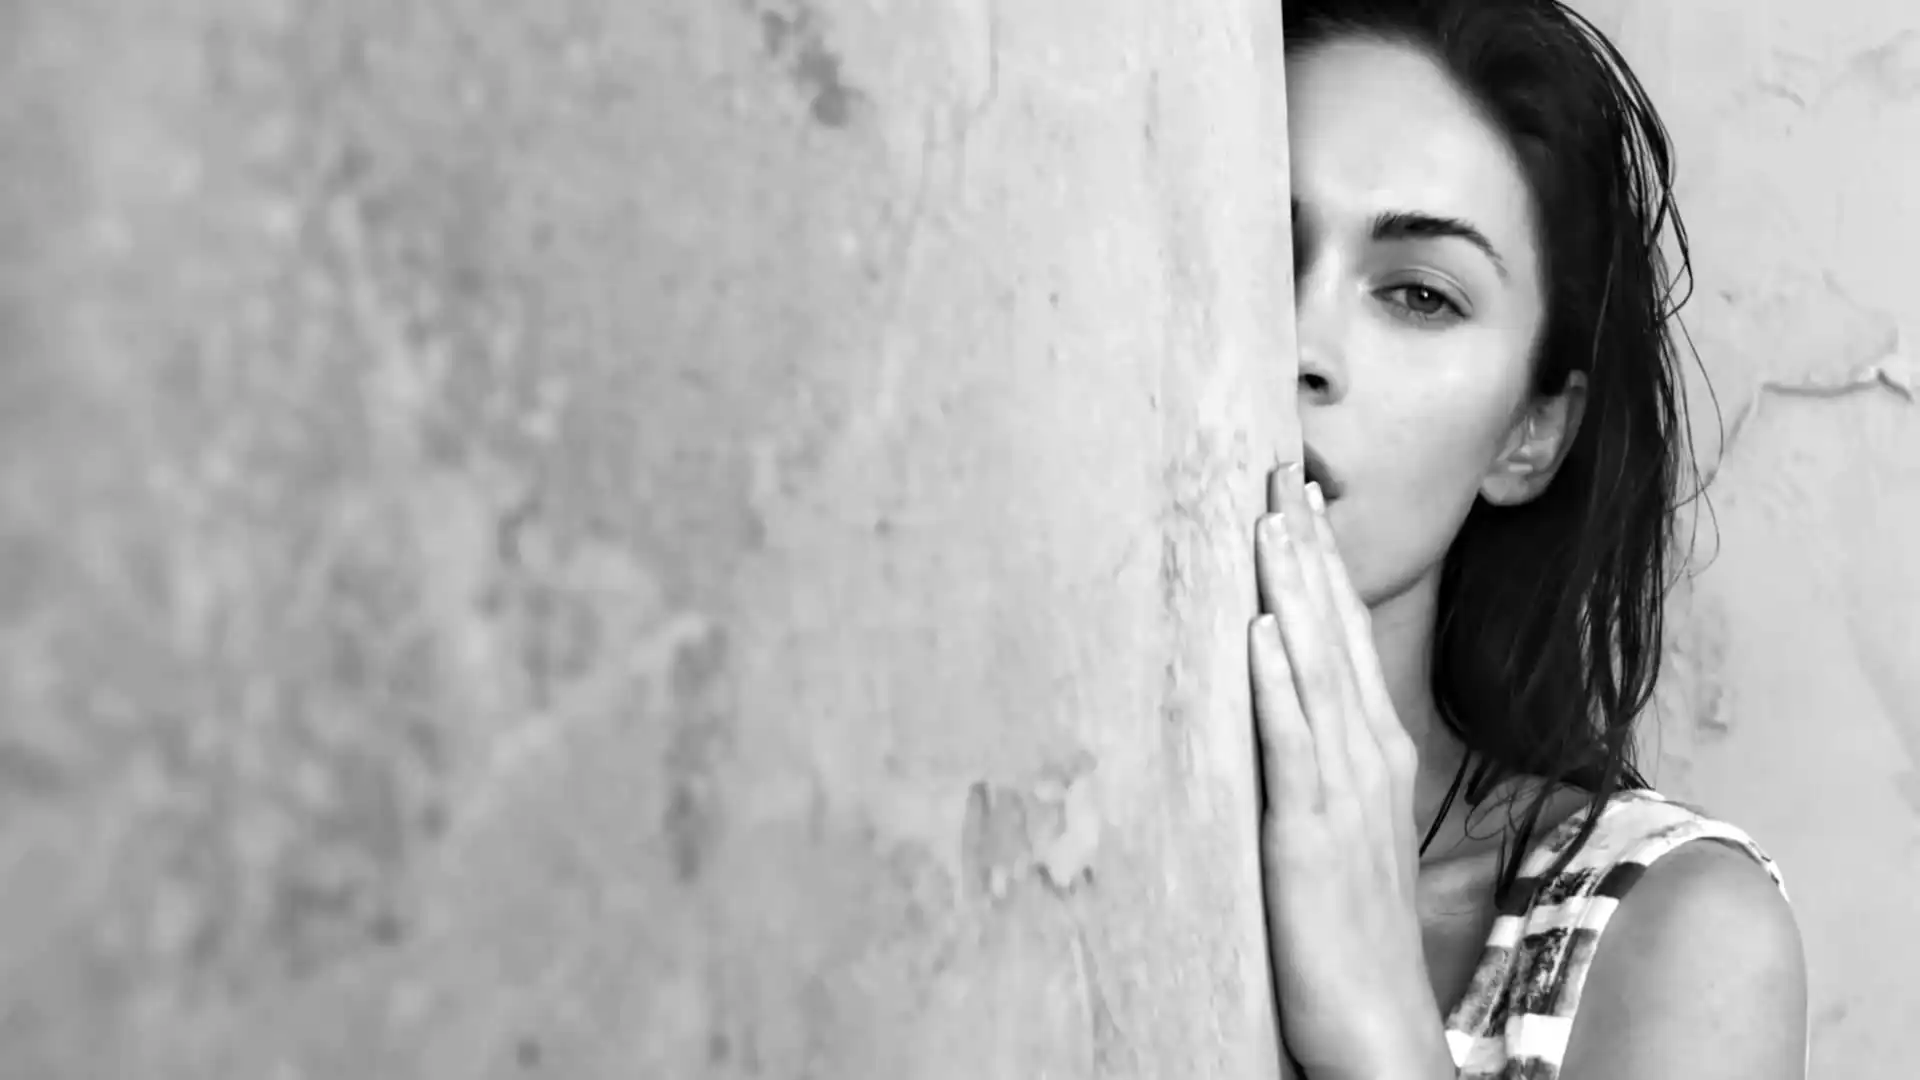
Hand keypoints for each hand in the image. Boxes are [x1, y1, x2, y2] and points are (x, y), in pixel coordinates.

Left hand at [1250, 464, 1452, 1078]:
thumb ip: (1320, 759)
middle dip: (1304, 550)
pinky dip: (1277, 682)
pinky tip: (1257, 630)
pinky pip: (1292, 743)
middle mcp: (1366, 756)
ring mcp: (1341, 791)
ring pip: (1314, 669)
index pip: (1343, 637)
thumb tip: (1286, 696)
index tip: (1295, 498)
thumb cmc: (1349, 928)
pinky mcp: (1308, 831)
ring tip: (1267, 518)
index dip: (1319, 566)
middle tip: (1277, 470)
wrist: (1377, 1022)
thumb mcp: (1339, 824)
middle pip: (1332, 633)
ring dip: (1290, 591)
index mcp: (1374, 751)